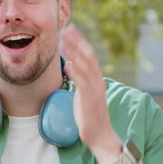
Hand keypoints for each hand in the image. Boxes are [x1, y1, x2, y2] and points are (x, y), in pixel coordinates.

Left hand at [59, 25, 120, 159]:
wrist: (100, 135)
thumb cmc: (89, 114)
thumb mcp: (83, 92)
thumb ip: (78, 78)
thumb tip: (70, 64)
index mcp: (96, 78)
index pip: (88, 54)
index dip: (80, 41)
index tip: (70, 29)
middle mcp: (97, 80)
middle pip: (88, 55)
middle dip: (77, 41)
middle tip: (67, 28)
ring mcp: (95, 89)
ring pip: (85, 66)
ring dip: (74, 52)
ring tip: (62, 41)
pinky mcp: (90, 100)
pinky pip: (83, 83)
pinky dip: (76, 73)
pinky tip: (67, 64)